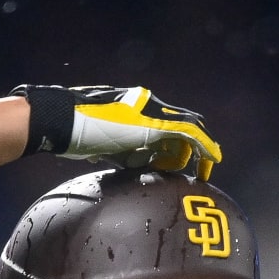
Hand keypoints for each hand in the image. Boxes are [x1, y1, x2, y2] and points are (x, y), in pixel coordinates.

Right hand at [12, 85, 221, 178]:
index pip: (166, 127)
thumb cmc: (76, 135)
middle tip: (196, 172)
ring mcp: (153, 111)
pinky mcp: (155, 122)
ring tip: (203, 172)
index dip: (174, 147)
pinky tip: (214, 160)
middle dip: (192, 150)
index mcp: (137, 111)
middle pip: (182, 126)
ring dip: (198, 153)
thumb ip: (125, 153)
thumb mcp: (107, 146)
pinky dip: (205, 146)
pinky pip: (190, 133)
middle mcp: (149, 106)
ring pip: (190, 128)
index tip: (172, 167)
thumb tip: (134, 166)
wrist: (64, 122)